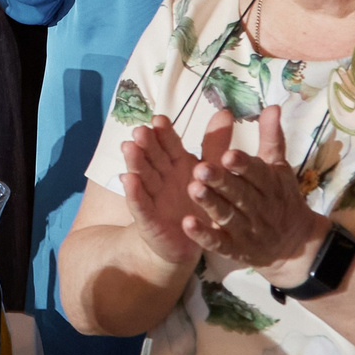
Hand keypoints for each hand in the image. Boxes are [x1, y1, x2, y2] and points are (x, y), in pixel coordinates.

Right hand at [111, 117, 204, 267]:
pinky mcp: (147, 218)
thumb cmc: (197, 203)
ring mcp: (151, 196)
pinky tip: (128, 180)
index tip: (159, 119)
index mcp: (176, 163)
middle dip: (146, 143)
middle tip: (141, 130)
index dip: (163, 133)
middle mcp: (161, 176)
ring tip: (129, 147)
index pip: (168, 144)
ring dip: (135, 162)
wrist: (186, 242)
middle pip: (152, 156)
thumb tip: (225, 112)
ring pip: (142, 175)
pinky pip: (140, 204)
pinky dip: (134, 193)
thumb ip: (216, 144)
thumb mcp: (210, 172)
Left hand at [180, 105, 333, 283]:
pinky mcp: (236, 249)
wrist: (294, 245)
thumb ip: (271, 138)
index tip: (229, 155)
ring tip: (193, 189)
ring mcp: (248, 230)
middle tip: (201, 168)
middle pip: (241, 194)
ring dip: (211, 204)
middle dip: (222, 182)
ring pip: (228, 216)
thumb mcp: (279, 168)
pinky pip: (219, 243)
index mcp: (269, 185)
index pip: (257, 173)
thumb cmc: (281, 198)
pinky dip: (204, 235)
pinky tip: (187, 224)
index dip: (244, 165)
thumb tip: (272, 106)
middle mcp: (260, 208)